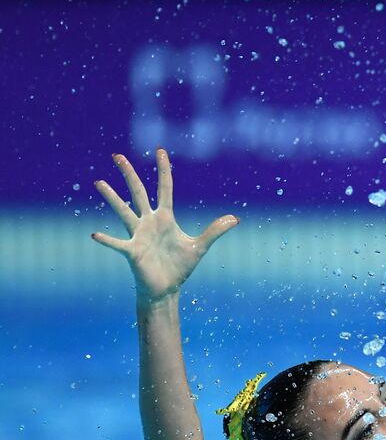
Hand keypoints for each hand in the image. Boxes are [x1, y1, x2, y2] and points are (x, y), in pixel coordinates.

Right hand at [92, 149, 237, 304]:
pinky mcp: (132, 252)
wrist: (167, 289)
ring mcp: (138, 235)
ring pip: (123, 211)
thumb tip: (235, 218)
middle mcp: (149, 222)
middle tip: (117, 155)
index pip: (164, 188)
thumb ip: (215, 231)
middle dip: (129, 174)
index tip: (160, 151)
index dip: (164, 170)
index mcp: (166, 218)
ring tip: (99, 182)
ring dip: (112, 198)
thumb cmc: (180, 267)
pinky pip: (118, 243)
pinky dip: (107, 240)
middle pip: (138, 192)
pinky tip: (95, 234)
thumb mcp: (200, 246)